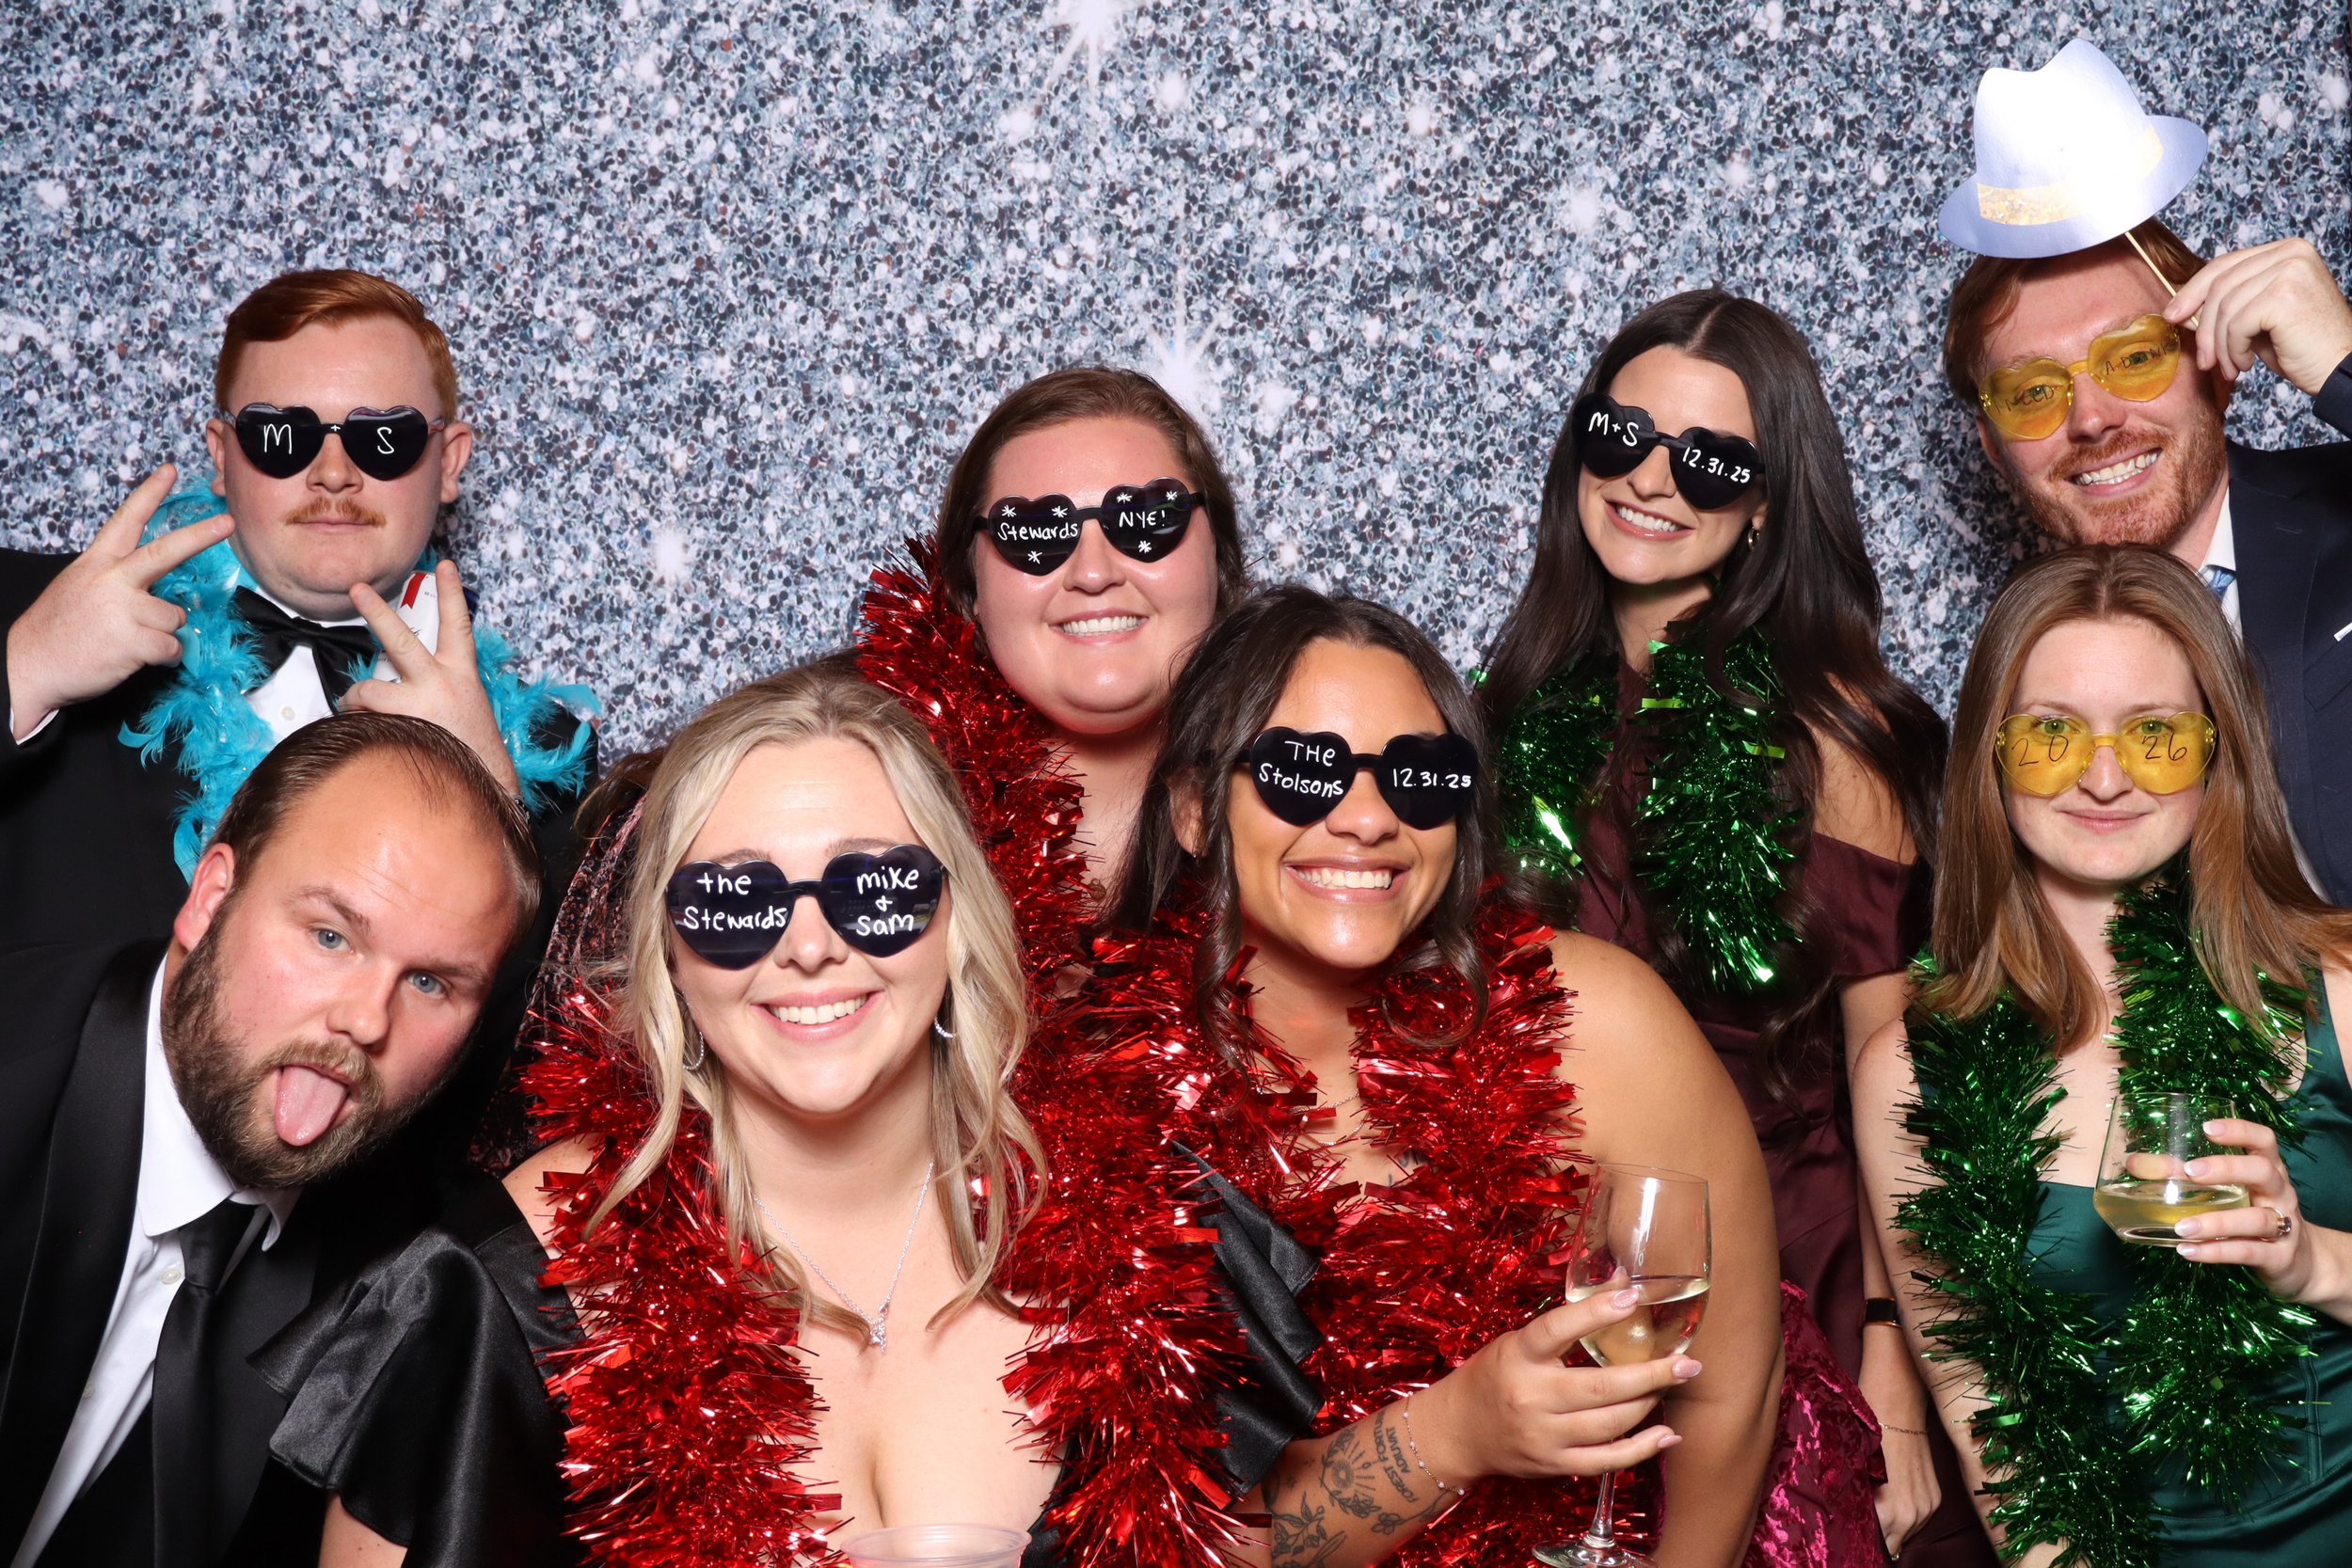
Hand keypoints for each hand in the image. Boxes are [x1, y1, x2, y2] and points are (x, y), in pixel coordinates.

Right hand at [6, 465, 231, 737]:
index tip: (171, 470)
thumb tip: (155, 587)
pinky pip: (172, 647)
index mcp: (97, 562)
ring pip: (174, 616)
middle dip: (201, 535)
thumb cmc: (57, 629)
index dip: (150, 494)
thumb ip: (116, 578)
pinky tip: (137, 657)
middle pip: (166, 552)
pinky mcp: (132, 641)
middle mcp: (111, 580)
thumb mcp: (79, 586)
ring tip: (132, 639)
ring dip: (163, 631)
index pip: (126, 520)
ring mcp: (122, 609)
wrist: (29, 665)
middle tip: (228, 523)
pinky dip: (164, 657)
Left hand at [341, 559, 521, 793]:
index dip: (451, 593)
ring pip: (367, 690)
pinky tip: (368, 742)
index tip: (445, 565)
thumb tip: (390, 679)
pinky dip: (357, 729)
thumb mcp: (465, 708)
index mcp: (462, 676)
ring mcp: (416, 707)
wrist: (483, 791)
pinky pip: (360, 722)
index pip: (458, 625)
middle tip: (358, 588)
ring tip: (355, 712)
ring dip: (355, 702)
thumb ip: (437, 687)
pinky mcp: (396, 730)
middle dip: (377, 611)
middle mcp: (440, 685)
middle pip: (401, 641)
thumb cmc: (471, 751)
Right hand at [1410, 1279, 1692, 1482]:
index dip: (1595, 1312)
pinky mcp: (1555, 1464)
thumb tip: (1621, 1285)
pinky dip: (1642, 1448)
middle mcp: (1530, 1397)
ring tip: (1671, 1385)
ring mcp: (1543, 1435)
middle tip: (1687, 1363)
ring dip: (1649, 1404)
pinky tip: (1666, 1435)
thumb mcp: (1518, 1342)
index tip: (1633, 1297)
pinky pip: (1607, 1460)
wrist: (1458, 1431)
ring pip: (1611, 1423)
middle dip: (1651, 1374)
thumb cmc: (1494, 1376)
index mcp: (1518, 1357)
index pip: (1556, 1329)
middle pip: (1601, 1387)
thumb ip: (1565, 1323)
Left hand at [1857, 1329, 1940, 1556]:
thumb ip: (1849, 1499)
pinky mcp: (1935, 1496)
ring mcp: (1928, 1505)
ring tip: (1869, 1506)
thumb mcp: (1850, 1466)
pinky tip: (1886, 1497)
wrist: (1897, 1396)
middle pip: (1890, 1541)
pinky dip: (1901, 1512)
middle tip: (1852, 1520)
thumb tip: (1840, 1518)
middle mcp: (1915, 1514)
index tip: (1844, 1532)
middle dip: (1873, 1533)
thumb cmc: (1866, 1428)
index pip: (1874, 1543)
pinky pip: (1916, 1517)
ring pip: (1904, 1531)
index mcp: (1891, 1511)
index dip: (1856, 1537)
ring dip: (1889, 1524)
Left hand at [2163, 238, 2351, 393]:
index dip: (2193, 290)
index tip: (2172, 315)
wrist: (2341, 368)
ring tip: (2230, 366)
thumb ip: (2228, 305)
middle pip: (2220, 285)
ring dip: (2219, 345)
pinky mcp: (2284, 294)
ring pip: (2224, 308)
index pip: (2225, 264)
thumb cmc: (2302, 346)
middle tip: (2203, 359)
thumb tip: (2180, 308)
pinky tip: (2245, 364)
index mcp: (2286, 250)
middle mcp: (2291, 252)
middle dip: (2203, 327)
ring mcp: (2289, 270)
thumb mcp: (2259, 318)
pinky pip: (2235, 324)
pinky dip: (2233, 350)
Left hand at [2174, 1117, 2331, 1300]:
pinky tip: (2188, 1250)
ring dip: (2216, 1222)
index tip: (2207, 1128)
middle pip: (2263, 1172)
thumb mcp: (2232, 1194)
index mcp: (2269, 1170)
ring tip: (2180, 1227)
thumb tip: (2135, 1163)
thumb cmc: (2255, 1217)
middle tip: (2190, 1171)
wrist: (2302, 1264)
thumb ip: (2189, 1178)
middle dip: (2227, 1168)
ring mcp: (2283, 1226)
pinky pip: (2248, 1252)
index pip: (2264, 1141)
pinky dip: (2216, 1252)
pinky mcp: (2279, 1257)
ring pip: (2255, 1218)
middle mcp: (2280, 1193)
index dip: (2240, 1130)